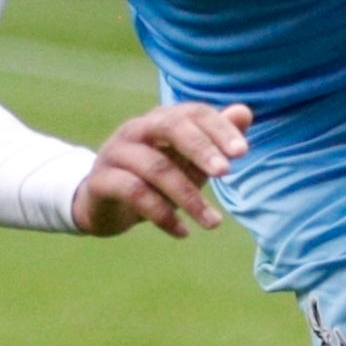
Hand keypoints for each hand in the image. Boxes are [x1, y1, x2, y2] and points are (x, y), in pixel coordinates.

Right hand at [73, 101, 252, 237]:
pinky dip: (162, 215)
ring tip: (213, 223)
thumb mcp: (190, 160)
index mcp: (162, 118)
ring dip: (189, 197)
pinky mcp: (100, 180)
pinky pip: (134, 193)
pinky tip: (183, 233)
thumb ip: (216, 138)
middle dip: (201, 149)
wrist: (105, 204)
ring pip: (156, 167)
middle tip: (226, 173)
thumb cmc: (156, 177)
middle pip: (170, 127)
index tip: (242, 153)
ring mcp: (115, 152)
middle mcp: (137, 129)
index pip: (194, 113)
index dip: (219, 128)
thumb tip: (245, 112)